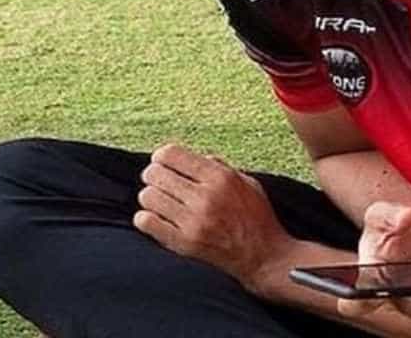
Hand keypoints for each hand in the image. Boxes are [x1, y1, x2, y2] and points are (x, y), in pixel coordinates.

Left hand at [133, 143, 290, 295]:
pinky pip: (146, 222)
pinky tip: (157, 218)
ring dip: (150, 197)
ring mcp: (193, 221)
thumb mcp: (247, 183)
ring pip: (148, 196)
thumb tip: (193, 159)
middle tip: (159, 181)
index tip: (163, 162)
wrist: (264, 256)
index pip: (171, 154)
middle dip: (154, 174)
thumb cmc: (258, 218)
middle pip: (155, 173)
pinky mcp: (184, 243)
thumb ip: (220, 167)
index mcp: (221, 177)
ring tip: (160, 201)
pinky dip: (146, 218)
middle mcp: (205, 197)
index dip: (162, 156)